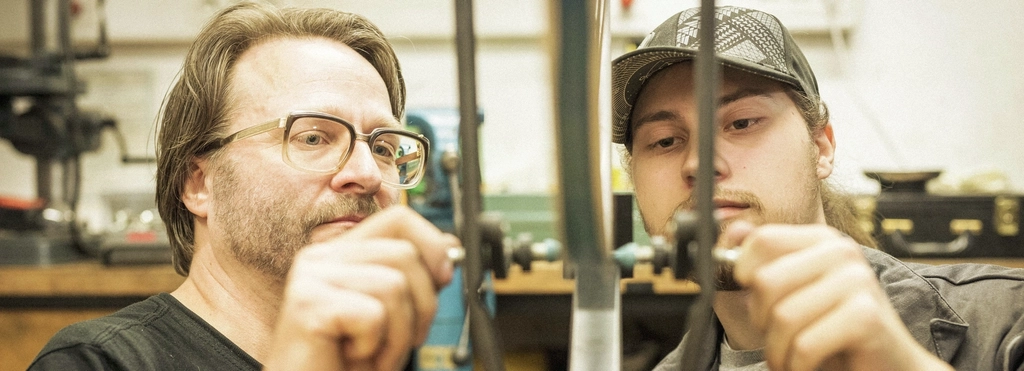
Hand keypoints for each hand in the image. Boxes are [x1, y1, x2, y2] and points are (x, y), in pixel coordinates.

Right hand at [263, 206, 456, 370]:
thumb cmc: (347, 360)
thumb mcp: (392, 312)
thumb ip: (414, 275)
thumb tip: (450, 243)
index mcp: (342, 253)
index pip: (399, 219)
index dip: (432, 245)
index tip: (443, 279)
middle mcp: (322, 256)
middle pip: (404, 253)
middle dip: (422, 305)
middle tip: (404, 340)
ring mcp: (311, 277)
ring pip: (393, 285)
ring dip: (398, 334)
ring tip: (375, 353)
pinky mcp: (308, 303)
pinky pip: (373, 314)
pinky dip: (375, 346)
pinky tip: (352, 356)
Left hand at [725, 221, 951, 370]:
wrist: (889, 363)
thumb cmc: (835, 330)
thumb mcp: (795, 293)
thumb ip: (766, 262)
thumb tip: (734, 232)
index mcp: (822, 240)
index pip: (763, 239)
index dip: (744, 272)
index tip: (752, 297)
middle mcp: (842, 252)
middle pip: (766, 281)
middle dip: (761, 320)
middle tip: (777, 336)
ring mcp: (857, 281)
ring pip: (782, 317)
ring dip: (778, 351)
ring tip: (791, 358)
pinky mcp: (865, 316)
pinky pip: (804, 345)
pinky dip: (796, 366)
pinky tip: (807, 367)